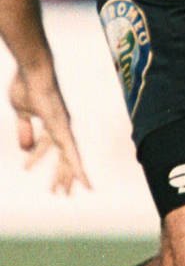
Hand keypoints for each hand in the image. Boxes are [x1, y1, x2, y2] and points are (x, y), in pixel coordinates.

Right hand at [9, 64, 89, 194]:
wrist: (32, 71)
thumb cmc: (26, 86)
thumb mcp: (22, 113)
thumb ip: (25, 131)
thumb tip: (25, 150)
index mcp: (51, 123)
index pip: (51, 147)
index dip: (43, 159)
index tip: (34, 168)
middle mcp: (61, 127)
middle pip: (63, 156)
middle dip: (61, 174)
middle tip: (60, 192)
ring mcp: (63, 127)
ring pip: (69, 158)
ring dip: (66, 177)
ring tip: (66, 194)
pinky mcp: (62, 128)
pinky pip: (71, 152)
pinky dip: (76, 167)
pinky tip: (80, 180)